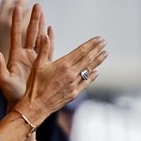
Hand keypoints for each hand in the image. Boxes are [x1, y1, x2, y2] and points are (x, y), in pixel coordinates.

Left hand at [0, 2, 40, 104]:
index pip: (16, 34)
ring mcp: (36, 59)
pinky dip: (50, 39)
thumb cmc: (11, 94)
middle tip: (36, 4)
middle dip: (33, 18)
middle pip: (30, 32)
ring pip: (39, 38)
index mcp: (15, 56)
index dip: (17, 21)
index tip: (17, 7)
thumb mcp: (2, 78)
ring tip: (42, 11)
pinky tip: (51, 29)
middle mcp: (26, 55)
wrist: (24, 105)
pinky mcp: (44, 65)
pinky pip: (49, 49)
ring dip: (41, 24)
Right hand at [14, 5, 107, 121]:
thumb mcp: (37, 65)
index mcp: (63, 65)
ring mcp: (74, 84)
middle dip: (97, 49)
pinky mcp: (75, 93)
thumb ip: (43, 49)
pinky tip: (97, 72)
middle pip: (87, 59)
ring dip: (98, 61)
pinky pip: (86, 82)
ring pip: (89, 70)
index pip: (81, 51)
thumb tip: (45, 35)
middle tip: (104, 42)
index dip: (91, 44)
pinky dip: (92, 76)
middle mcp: (71, 74)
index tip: (98, 39)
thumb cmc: (35, 85)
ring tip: (105, 54)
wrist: (37, 106)